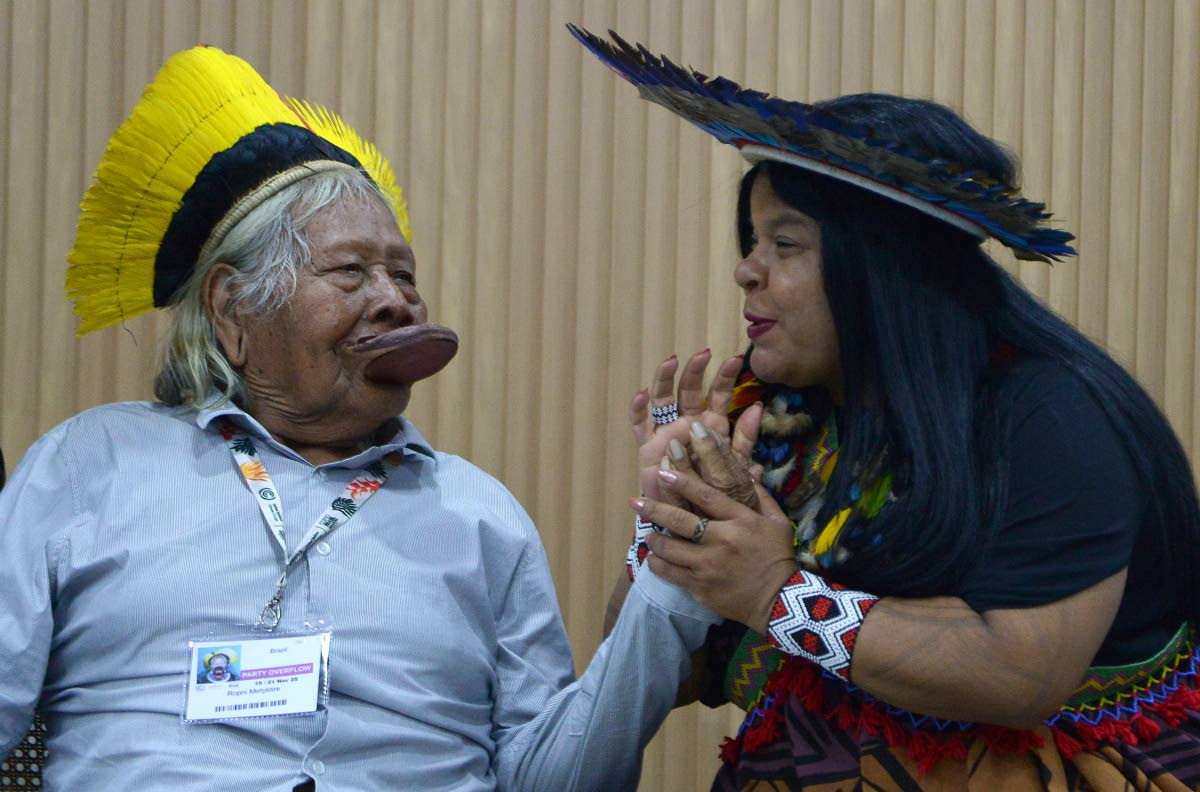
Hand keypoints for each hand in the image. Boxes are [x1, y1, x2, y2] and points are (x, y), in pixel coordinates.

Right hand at [629, 350, 762, 506]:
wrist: (693, 519)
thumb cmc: (715, 492)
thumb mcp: (736, 465)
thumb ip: (745, 438)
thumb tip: (758, 407)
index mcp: (710, 425)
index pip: (718, 395)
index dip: (726, 377)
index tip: (737, 359)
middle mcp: (686, 423)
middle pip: (689, 390)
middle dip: (695, 370)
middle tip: (703, 354)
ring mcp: (666, 432)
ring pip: (662, 399)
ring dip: (665, 379)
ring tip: (670, 362)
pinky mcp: (648, 446)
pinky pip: (640, 424)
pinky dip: (639, 409)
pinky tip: (642, 394)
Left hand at [631, 468, 796, 633]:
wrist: (779, 600)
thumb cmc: (778, 557)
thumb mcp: (778, 523)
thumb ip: (761, 497)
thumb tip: (746, 473)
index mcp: (740, 521)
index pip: (707, 497)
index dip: (682, 483)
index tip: (662, 473)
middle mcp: (721, 541)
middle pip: (680, 520)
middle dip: (654, 509)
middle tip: (634, 502)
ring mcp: (708, 566)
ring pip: (669, 549)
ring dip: (654, 539)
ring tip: (649, 535)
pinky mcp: (700, 587)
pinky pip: (671, 574)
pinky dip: (658, 565)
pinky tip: (653, 559)